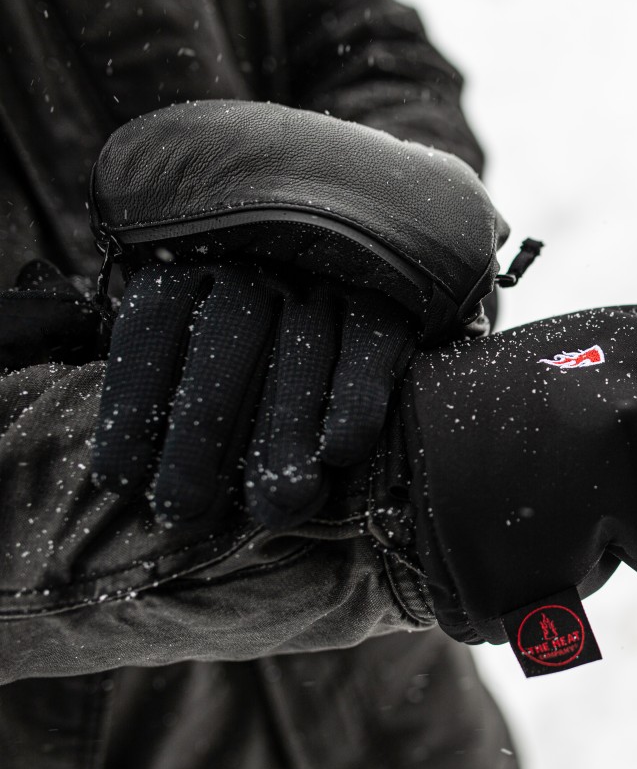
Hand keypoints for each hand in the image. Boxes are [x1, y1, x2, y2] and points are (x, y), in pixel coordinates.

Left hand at [93, 260, 412, 528]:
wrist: (369, 269)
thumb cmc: (259, 343)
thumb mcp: (197, 340)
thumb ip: (169, 388)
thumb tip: (126, 471)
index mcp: (199, 261)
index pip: (155, 321)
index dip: (133, 402)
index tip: (118, 480)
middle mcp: (261, 263)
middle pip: (224, 341)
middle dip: (200, 432)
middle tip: (184, 507)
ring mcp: (327, 280)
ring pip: (300, 351)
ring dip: (284, 432)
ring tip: (275, 505)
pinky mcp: (386, 304)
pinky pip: (369, 350)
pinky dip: (355, 400)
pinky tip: (340, 452)